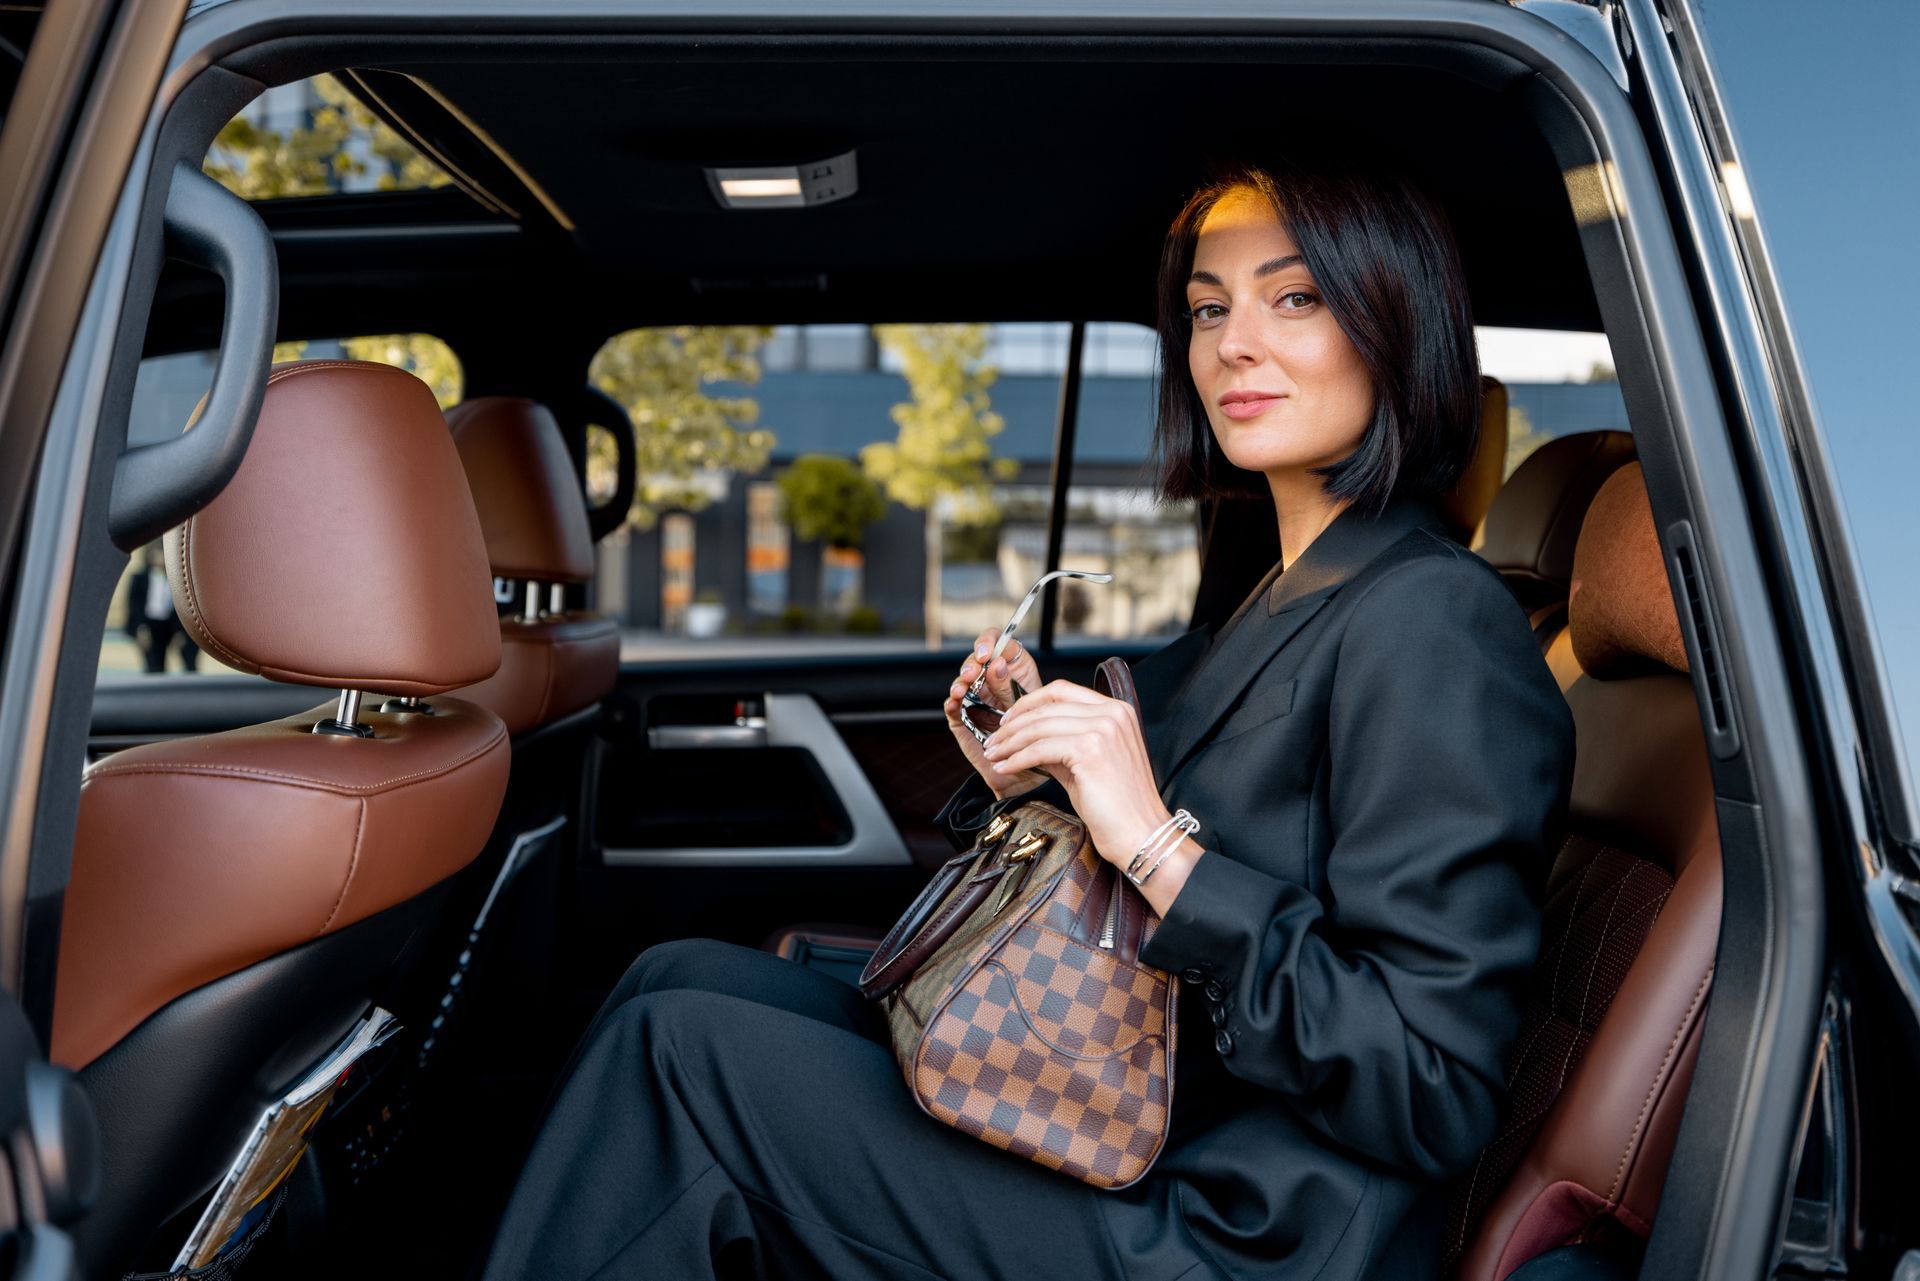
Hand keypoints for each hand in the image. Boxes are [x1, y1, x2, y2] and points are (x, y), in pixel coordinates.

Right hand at [944, 629, 1045, 799]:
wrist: (1028, 773)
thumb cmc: (1036, 737)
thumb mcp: (1029, 707)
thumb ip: (1011, 686)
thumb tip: (998, 664)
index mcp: (1013, 671)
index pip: (998, 644)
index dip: (990, 641)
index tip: (988, 651)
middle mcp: (992, 682)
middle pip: (975, 659)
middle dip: (973, 661)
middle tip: (975, 668)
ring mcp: (976, 700)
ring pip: (962, 680)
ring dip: (961, 680)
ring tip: (965, 686)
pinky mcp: (963, 719)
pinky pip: (953, 707)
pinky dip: (952, 702)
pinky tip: (955, 700)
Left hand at [977, 679, 1171, 872]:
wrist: (1139, 833)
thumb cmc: (1116, 804)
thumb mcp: (1087, 762)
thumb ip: (1062, 743)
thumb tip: (1027, 738)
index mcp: (1116, 710)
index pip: (1062, 691)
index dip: (1029, 702)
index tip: (1009, 719)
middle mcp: (1112, 713)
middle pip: (1047, 707)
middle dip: (1013, 724)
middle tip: (994, 741)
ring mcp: (1103, 729)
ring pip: (1040, 727)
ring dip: (1010, 742)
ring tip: (994, 755)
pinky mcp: (1090, 749)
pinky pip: (1040, 749)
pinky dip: (1017, 759)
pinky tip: (1006, 768)